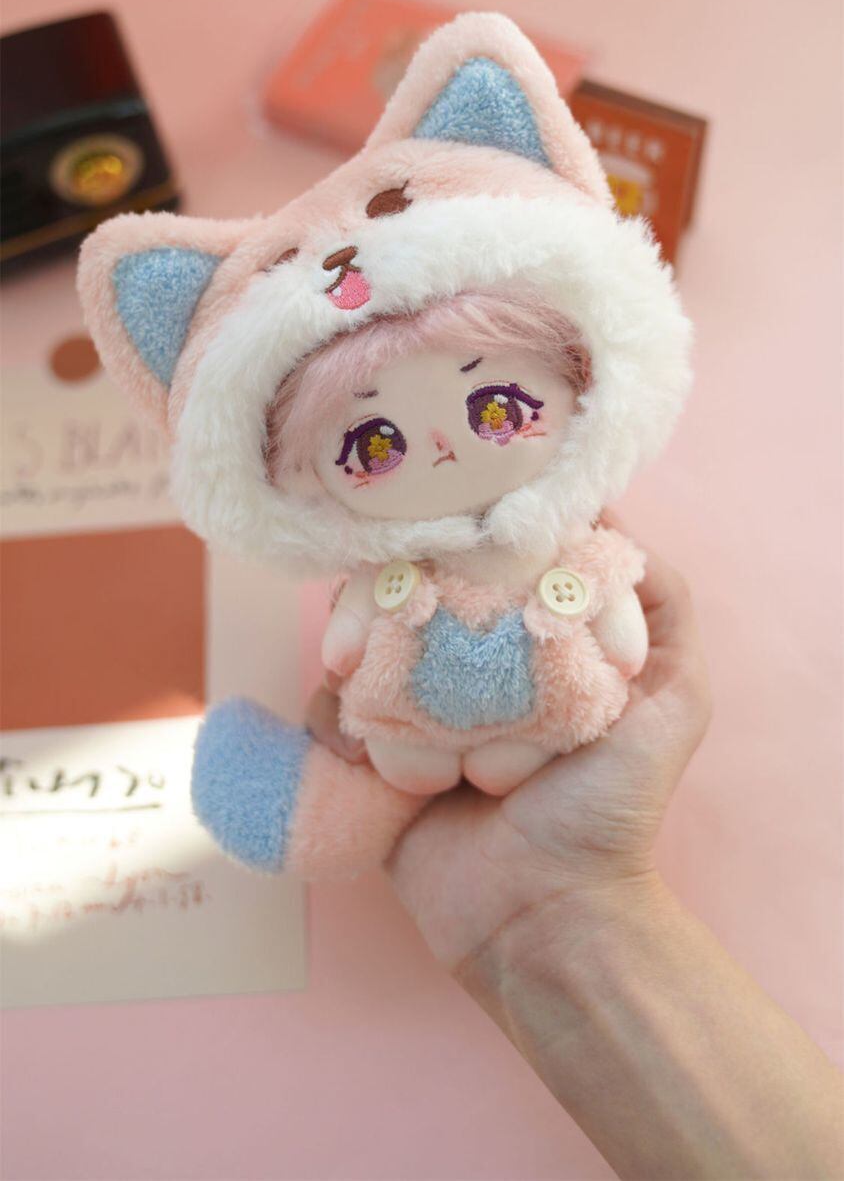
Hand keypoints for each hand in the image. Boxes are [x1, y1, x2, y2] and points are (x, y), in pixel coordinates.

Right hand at [306, 548, 710, 972]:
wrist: (547, 919)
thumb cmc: (612, 811)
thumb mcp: (674, 702)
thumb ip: (663, 610)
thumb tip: (612, 516)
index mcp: (533, 647)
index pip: (488, 563)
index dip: (465, 540)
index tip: (448, 529)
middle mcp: (473, 671)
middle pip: (415, 594)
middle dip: (395, 589)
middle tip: (390, 603)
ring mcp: (418, 713)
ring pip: (366, 644)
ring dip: (360, 645)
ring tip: (361, 662)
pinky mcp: (373, 759)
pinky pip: (332, 711)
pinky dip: (335, 709)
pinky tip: (359, 727)